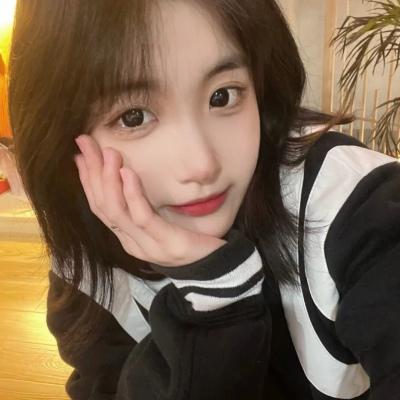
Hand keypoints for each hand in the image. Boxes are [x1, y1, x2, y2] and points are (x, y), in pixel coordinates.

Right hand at [73, 134, 226, 267]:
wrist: (215, 266)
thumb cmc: (188, 239)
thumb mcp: (159, 221)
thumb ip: (141, 206)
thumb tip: (125, 178)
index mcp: (127, 236)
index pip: (99, 206)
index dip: (87, 180)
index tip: (80, 154)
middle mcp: (131, 242)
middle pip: (102, 206)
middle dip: (92, 172)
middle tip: (86, 143)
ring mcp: (146, 245)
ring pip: (116, 211)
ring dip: (109, 180)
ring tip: (109, 154)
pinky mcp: (165, 242)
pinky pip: (143, 217)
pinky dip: (133, 194)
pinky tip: (128, 173)